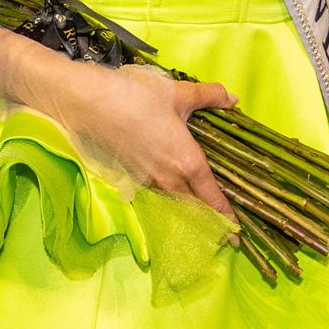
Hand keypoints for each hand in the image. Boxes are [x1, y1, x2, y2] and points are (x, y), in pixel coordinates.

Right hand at [70, 65, 238, 220]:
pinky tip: (171, 182)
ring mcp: (147, 180)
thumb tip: (234, 99)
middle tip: (224, 227)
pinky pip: (158, 191)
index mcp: (187, 162)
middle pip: (194, 206)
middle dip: (210, 218)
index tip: (237, 235)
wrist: (91, 104)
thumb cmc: (138, 97)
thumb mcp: (179, 93)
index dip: (227, 216)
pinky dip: (170, 194)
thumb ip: (210, 96)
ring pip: (175, 200)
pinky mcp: (131, 175)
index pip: (212, 197)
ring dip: (189, 206)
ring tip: (201, 205)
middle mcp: (168, 179)